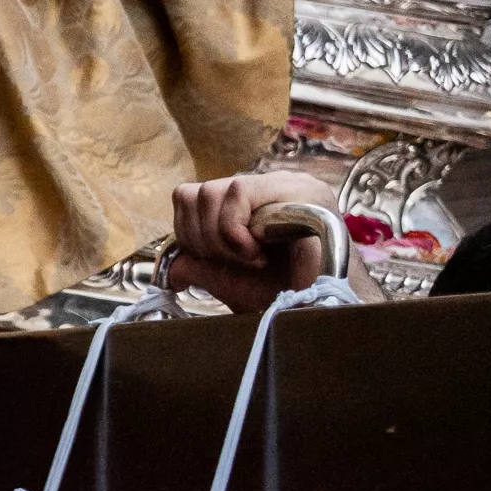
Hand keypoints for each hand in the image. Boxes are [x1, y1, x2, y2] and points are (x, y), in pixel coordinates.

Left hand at [166, 171, 337, 312]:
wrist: (318, 308)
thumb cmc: (282, 294)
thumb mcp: (229, 280)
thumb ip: (200, 266)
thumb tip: (172, 269)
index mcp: (251, 203)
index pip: (192, 197)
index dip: (189, 233)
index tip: (217, 261)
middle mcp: (267, 187)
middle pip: (193, 194)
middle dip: (202, 239)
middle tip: (237, 261)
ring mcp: (283, 183)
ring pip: (209, 192)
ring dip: (220, 237)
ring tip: (252, 258)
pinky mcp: (295, 187)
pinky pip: (235, 193)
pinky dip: (234, 231)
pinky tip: (261, 252)